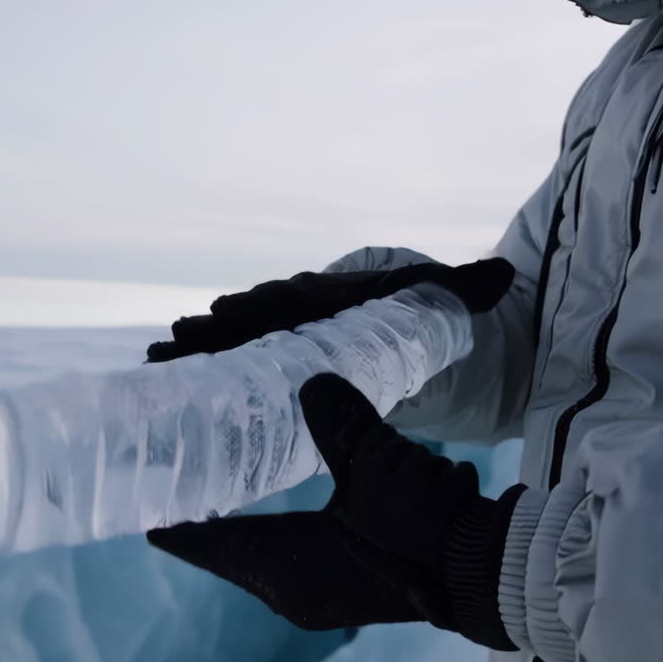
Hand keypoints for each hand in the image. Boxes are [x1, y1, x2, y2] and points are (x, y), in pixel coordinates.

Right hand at [146, 258, 513, 362]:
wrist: (426, 333)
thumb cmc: (433, 316)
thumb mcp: (450, 300)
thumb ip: (468, 290)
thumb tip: (501, 275)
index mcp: (338, 293)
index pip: (299, 297)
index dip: (267, 305)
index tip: (235, 310)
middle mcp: (307, 312)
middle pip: (258, 319)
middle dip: (222, 329)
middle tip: (183, 337)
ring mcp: (292, 337)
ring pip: (240, 342)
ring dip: (203, 352)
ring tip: (162, 362)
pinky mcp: (285, 365)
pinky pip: (242, 366)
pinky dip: (209, 373)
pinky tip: (172, 385)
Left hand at [147, 373, 524, 648]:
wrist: (489, 571)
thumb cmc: (424, 525)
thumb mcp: (377, 463)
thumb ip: (338, 419)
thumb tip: (312, 377)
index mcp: (286, 569)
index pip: (209, 542)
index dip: (173, 517)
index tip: (142, 494)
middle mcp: (293, 591)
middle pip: (230, 550)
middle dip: (205, 513)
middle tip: (180, 471)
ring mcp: (322, 595)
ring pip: (261, 556)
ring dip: (241, 522)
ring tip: (220, 480)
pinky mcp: (348, 590)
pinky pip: (292, 559)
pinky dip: (276, 532)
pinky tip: (278, 502)